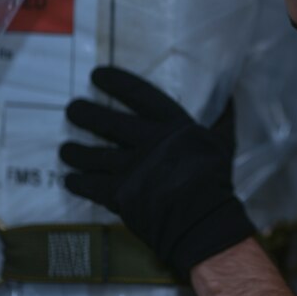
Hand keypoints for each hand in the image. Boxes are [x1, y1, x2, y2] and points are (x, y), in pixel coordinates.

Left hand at [59, 66, 254, 277]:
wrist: (204, 220)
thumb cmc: (216, 180)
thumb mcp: (223, 142)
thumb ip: (222, 118)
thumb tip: (230, 94)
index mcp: (172, 126)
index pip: (139, 95)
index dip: (116, 82)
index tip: (97, 75)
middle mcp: (147, 142)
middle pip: (107, 123)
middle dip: (85, 114)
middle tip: (73, 110)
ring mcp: (131, 168)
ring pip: (92, 155)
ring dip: (75, 151)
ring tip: (66, 149)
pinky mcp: (119, 194)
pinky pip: (90, 185)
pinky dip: (77, 182)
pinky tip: (70, 179)